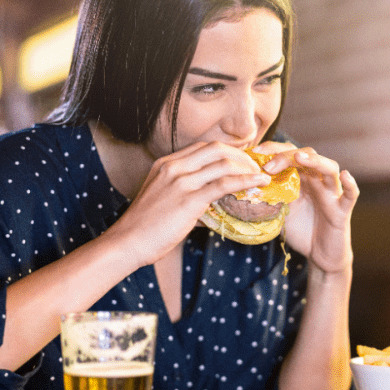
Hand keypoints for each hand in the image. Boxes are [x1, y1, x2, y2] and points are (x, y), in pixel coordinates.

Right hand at [104, 141, 268, 266]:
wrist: (128, 242)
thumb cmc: (145, 227)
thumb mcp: (164, 201)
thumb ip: (186, 196)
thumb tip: (211, 206)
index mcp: (166, 164)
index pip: (204, 147)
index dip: (228, 152)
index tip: (243, 161)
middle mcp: (174, 167)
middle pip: (217, 148)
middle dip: (241, 155)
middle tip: (256, 167)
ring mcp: (181, 181)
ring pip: (223, 163)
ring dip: (247, 168)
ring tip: (262, 175)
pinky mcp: (189, 199)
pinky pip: (224, 184)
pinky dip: (246, 181)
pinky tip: (258, 183)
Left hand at [256, 144, 358, 273]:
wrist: (320, 254)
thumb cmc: (301, 230)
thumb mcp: (279, 210)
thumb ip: (268, 197)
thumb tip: (242, 187)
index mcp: (302, 178)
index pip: (290, 154)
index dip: (274, 150)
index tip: (254, 152)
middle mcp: (318, 181)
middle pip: (308, 155)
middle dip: (286, 156)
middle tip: (267, 165)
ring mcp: (332, 194)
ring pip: (329, 168)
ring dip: (315, 160)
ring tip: (299, 156)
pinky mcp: (342, 210)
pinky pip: (351, 195)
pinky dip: (351, 184)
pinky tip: (344, 175)